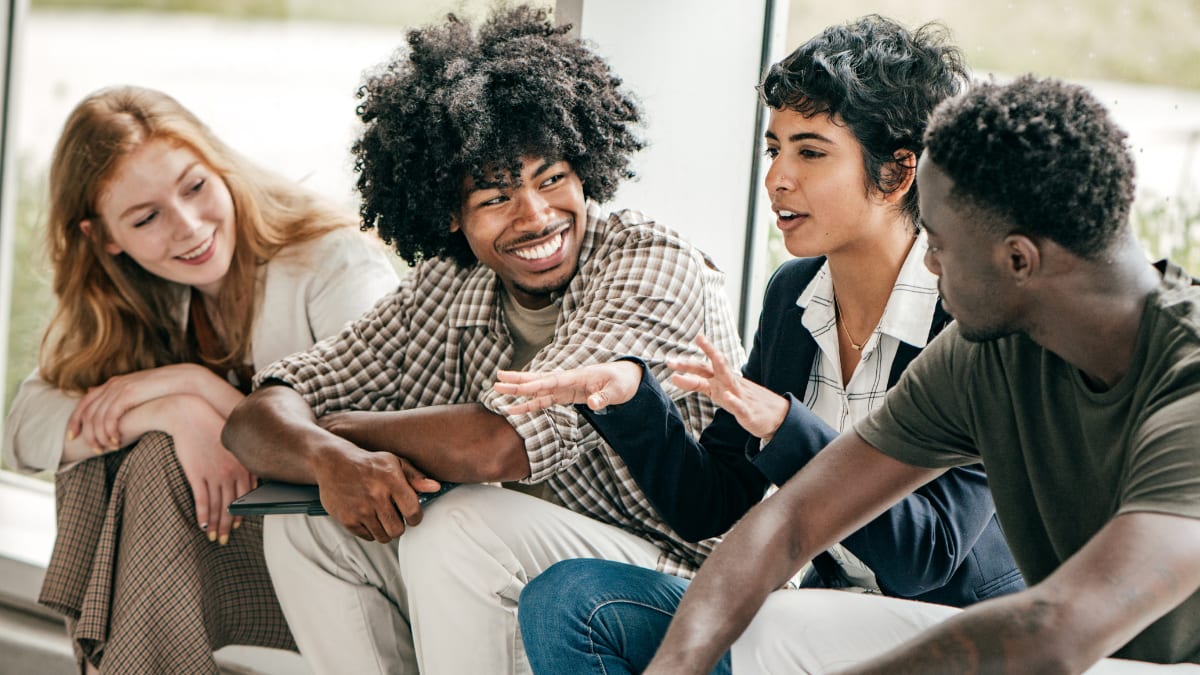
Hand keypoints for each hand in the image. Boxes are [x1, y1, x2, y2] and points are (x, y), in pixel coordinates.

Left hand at [69, 364, 233, 453]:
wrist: (187, 383)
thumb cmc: (169, 393)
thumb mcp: (143, 398)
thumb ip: (126, 404)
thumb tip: (115, 414)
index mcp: (114, 384)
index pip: (85, 402)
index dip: (75, 420)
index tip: (72, 437)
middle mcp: (113, 384)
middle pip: (85, 409)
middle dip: (83, 431)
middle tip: (90, 448)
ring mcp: (120, 387)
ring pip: (96, 416)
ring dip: (97, 435)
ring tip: (104, 449)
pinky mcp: (129, 393)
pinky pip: (110, 416)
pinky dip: (109, 431)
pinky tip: (115, 442)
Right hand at [159, 395, 253, 543]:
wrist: (190, 416)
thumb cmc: (212, 430)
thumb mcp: (233, 446)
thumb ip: (242, 464)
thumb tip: (251, 484)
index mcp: (243, 464)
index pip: (245, 496)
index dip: (241, 513)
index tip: (238, 526)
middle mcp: (232, 471)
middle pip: (232, 505)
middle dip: (228, 525)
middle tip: (225, 540)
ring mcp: (214, 474)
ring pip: (217, 506)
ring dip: (215, 525)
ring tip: (213, 538)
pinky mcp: (197, 474)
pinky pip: (202, 500)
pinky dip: (202, 516)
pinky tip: (201, 526)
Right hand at [309, 437, 440, 543]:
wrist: (333, 462)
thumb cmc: (367, 463)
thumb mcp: (394, 462)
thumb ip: (416, 476)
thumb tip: (435, 487)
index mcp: (391, 480)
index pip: (413, 512)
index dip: (415, 517)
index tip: (411, 514)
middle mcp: (376, 496)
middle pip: (398, 530)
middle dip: (399, 525)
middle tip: (395, 516)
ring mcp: (360, 509)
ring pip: (383, 536)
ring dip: (385, 529)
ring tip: (381, 516)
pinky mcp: (347, 519)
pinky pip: (367, 537)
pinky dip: (370, 530)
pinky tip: (368, 517)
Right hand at [493, 361, 643, 413]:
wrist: (625, 379)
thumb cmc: (621, 382)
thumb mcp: (617, 391)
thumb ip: (603, 397)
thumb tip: (593, 404)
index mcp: (577, 376)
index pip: (553, 381)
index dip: (538, 385)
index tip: (522, 388)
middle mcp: (566, 380)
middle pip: (538, 380)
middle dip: (518, 381)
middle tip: (498, 379)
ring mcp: (563, 387)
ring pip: (536, 389)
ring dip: (517, 390)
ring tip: (496, 390)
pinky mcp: (564, 395)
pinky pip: (542, 400)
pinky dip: (528, 405)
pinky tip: (513, 409)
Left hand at [668, 334, 787, 440]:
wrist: (778, 417)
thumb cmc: (747, 402)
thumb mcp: (723, 391)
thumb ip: (704, 383)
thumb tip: (683, 378)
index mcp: (723, 381)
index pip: (703, 368)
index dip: (687, 363)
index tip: (670, 359)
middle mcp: (729, 384)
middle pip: (710, 368)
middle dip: (691, 364)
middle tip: (671, 360)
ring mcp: (740, 396)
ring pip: (727, 379)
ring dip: (715, 369)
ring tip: (709, 359)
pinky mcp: (748, 412)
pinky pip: (740, 405)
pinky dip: (733, 401)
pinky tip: (726, 396)